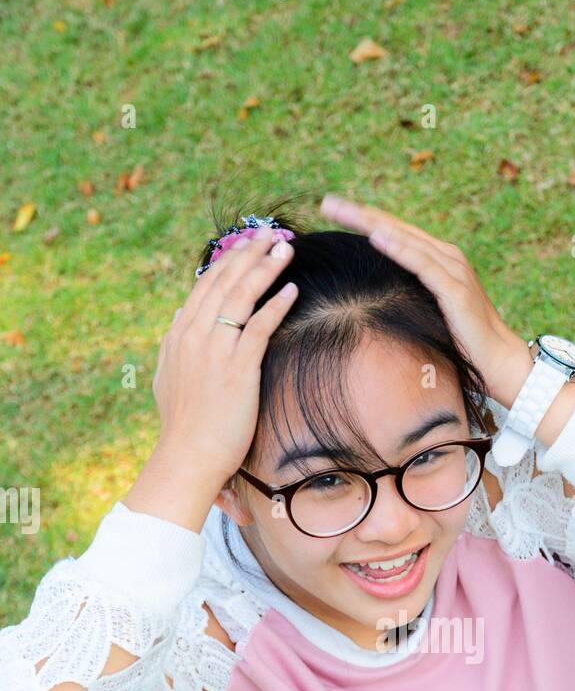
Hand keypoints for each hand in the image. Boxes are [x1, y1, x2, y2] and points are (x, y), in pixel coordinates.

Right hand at [152, 226, 298, 486]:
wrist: (187, 456)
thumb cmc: (183, 425)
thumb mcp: (167, 377)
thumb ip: (171, 345)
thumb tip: (177, 318)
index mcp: (179, 334)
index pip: (206, 286)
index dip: (229, 262)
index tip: (247, 245)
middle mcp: (195, 334)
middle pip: (225, 282)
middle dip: (250, 254)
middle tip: (271, 234)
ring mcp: (215, 350)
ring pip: (242, 297)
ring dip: (266, 269)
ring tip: (285, 250)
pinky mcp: (238, 368)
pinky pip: (260, 327)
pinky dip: (276, 305)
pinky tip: (292, 290)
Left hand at [319, 194, 532, 408]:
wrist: (498, 360)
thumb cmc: (463, 342)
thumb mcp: (430, 312)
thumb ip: (411, 296)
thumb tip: (377, 297)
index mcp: (439, 260)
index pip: (395, 232)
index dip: (365, 219)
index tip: (333, 211)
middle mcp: (446, 257)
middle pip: (395, 228)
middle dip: (360, 214)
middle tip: (327, 203)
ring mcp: (452, 269)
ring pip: (405, 238)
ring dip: (372, 223)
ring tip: (343, 211)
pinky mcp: (455, 288)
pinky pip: (422, 263)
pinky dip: (400, 248)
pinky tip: (377, 236)